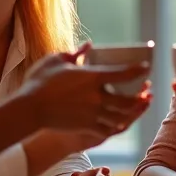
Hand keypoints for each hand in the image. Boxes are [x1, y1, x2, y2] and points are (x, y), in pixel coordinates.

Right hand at [18, 43, 151, 136]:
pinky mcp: (86, 126)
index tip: (146, 68)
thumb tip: (87, 45)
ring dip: (132, 113)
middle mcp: (96, 97)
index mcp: (92, 78)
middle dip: (139, 97)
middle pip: (127, 100)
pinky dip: (116, 126)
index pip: (122, 74)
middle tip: (145, 93)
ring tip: (137, 108)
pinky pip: (107, 129)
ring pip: (120, 116)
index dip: (137, 70)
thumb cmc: (40, 82)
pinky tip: (119, 123)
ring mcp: (92, 114)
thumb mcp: (56, 61)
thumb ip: (75, 53)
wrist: (30, 109)